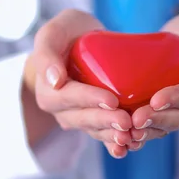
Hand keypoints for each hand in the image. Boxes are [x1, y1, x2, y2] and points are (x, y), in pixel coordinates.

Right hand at [22, 9, 132, 158]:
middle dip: (105, 121)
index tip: (112, 100)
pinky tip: (131, 146)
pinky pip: (103, 134)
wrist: (79, 38)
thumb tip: (54, 80)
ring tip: (131, 137)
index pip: (68, 98)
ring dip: (112, 136)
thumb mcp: (53, 33)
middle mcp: (61, 109)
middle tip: (126, 122)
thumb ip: (47, 54)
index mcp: (48, 90)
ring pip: (94, 130)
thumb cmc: (65, 33)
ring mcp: (78, 116)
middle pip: (83, 118)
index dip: (89, 100)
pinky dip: (115, 142)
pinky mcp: (94, 118)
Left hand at [130, 13, 178, 147]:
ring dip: (146, 132)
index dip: (176, 99)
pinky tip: (122, 139)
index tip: (156, 100)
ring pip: (164, 129)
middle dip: (157, 119)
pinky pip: (152, 132)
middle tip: (136, 119)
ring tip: (128, 131)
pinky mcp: (162, 119)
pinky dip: (138, 137)